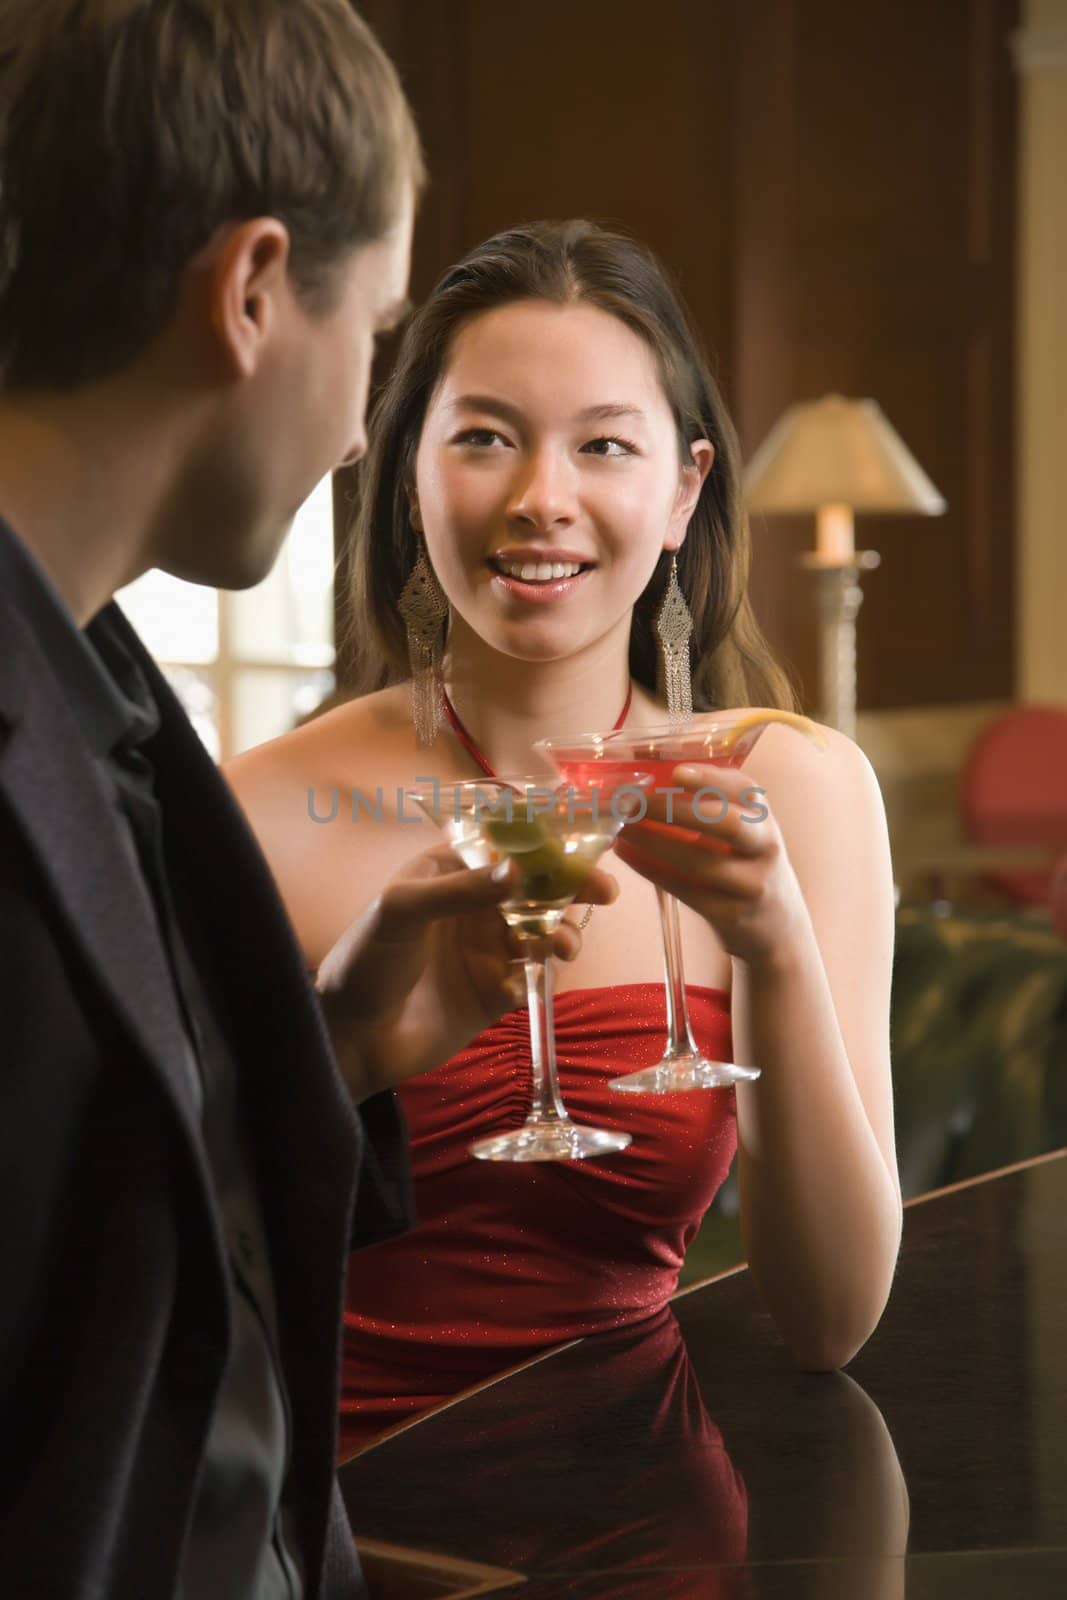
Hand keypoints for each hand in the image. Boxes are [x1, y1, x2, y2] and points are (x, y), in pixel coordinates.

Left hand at [315, 841, 617, 1098]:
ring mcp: (485, 950)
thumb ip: (459, 891)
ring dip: (559, 935)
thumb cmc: (366, 960)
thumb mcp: (401, 911)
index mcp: (448, 872)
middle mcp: (472, 906)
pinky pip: (530, 978)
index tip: (582, 843)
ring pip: (540, 932)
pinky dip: (536, 977)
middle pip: (535, 888)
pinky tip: (520, 984)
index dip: (544, 842)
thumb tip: (519, 872)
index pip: (504, 845)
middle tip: (605, 892)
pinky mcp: (493, 994)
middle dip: (572, 888)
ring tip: (562, 948)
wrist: (351, 1037)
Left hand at [612, 761, 808, 969]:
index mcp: (764, 818)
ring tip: (622, 829)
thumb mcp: (744, 834)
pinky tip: (628, 854)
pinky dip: (653, 869)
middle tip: (634, 803)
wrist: (778, 927)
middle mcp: (765, 847)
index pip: (744, 790)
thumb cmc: (746, 866)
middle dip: (676, 810)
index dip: (711, 779)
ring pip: (700, 861)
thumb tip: (648, 782)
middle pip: (727, 824)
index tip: (676, 773)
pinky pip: (686, 889)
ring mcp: (751, 884)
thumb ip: (711, 809)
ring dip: (654, 841)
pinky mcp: (731, 914)